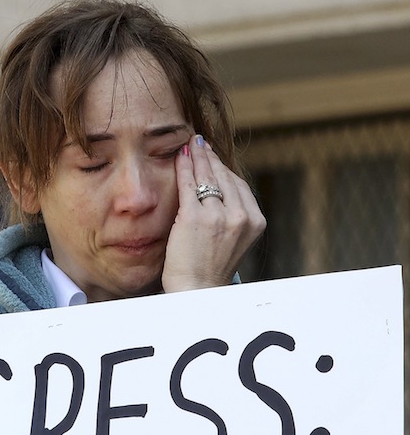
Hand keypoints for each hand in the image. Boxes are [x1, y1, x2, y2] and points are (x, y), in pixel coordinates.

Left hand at [160, 134, 265, 292]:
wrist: (197, 291)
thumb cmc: (210, 269)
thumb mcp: (233, 241)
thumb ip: (234, 216)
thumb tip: (222, 190)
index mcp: (254, 222)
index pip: (239, 186)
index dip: (224, 169)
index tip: (213, 157)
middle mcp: (240, 216)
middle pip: (224, 177)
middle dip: (210, 158)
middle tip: (199, 144)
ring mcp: (218, 216)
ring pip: (207, 177)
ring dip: (197, 157)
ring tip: (190, 145)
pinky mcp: (194, 217)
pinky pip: (189, 184)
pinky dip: (184, 167)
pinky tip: (180, 156)